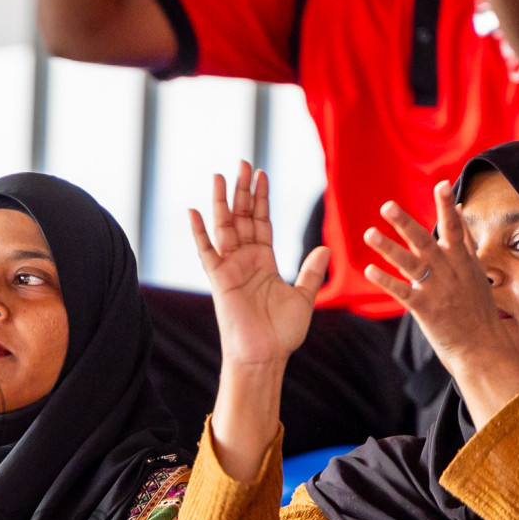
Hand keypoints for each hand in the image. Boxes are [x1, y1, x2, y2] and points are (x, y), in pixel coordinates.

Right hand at [190, 161, 328, 370]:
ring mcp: (230, 268)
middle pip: (242, 217)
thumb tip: (326, 247)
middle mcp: (245, 260)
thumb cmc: (282, 333)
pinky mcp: (220, 280)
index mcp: (264, 262)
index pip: (262, 222)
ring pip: (225, 227)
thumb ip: (311, 271)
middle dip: (243, 190)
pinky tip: (193, 211)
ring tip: (220, 176)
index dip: (262, 198)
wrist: (265, 356)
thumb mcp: (304, 297)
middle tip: (242, 163)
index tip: (261, 174)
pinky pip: (207, 252)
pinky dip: (199, 232)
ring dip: (222, 202)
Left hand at [363, 181, 518, 427]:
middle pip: (426, 241)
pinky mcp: (426, 310)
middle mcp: (451, 272)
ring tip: (369, 233)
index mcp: (464, 262)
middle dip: (406, 222)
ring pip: (410, 263)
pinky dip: (385, 280)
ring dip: (388, 247)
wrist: (485, 350)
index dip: (447, 207)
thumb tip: (460, 218)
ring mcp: (438, 290)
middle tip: (386, 206)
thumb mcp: (476, 275)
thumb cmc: (479, 314)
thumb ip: (465, 247)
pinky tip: (369, 269)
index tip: (440, 184)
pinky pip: (401, 292)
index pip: (456, 229)